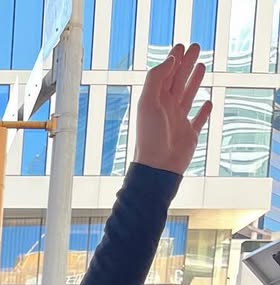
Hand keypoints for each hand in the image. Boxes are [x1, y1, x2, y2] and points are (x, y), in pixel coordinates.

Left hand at [134, 44, 211, 175]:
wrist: (158, 167)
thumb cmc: (150, 136)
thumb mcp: (148, 102)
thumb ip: (156, 78)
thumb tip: (170, 59)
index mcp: (155, 101)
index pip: (165, 74)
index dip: (173, 59)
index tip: (181, 45)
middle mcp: (167, 109)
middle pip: (178, 81)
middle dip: (186, 64)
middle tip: (196, 47)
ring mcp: (179, 122)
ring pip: (188, 96)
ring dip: (194, 81)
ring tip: (201, 65)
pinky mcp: (190, 135)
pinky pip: (198, 120)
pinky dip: (204, 111)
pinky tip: (208, 102)